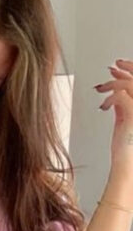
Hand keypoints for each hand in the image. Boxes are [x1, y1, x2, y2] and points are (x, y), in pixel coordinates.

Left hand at [95, 58, 132, 177]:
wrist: (127, 164)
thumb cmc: (125, 148)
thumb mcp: (124, 121)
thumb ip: (122, 107)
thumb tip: (114, 95)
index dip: (131, 70)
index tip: (118, 66)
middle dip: (125, 68)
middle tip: (112, 67)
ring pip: (128, 84)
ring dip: (112, 84)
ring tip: (101, 88)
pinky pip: (120, 96)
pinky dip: (109, 99)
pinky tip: (103, 107)